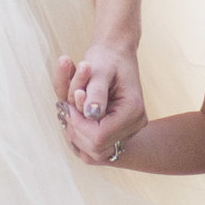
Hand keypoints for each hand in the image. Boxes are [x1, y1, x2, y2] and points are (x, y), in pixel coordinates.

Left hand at [56, 36, 142, 154]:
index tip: (69, 103)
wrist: (115, 52)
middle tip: (70, 103)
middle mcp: (134, 126)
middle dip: (76, 127)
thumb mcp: (99, 69)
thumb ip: (95, 91)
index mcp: (133, 111)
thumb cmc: (106, 57)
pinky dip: (79, 134)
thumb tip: (91, 113)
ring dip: (76, 131)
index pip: (99, 136)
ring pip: (92, 152)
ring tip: (75, 106)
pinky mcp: (117, 135)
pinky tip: (77, 115)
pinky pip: (92, 148)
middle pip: (95, 148)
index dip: (78, 123)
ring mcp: (127, 133)